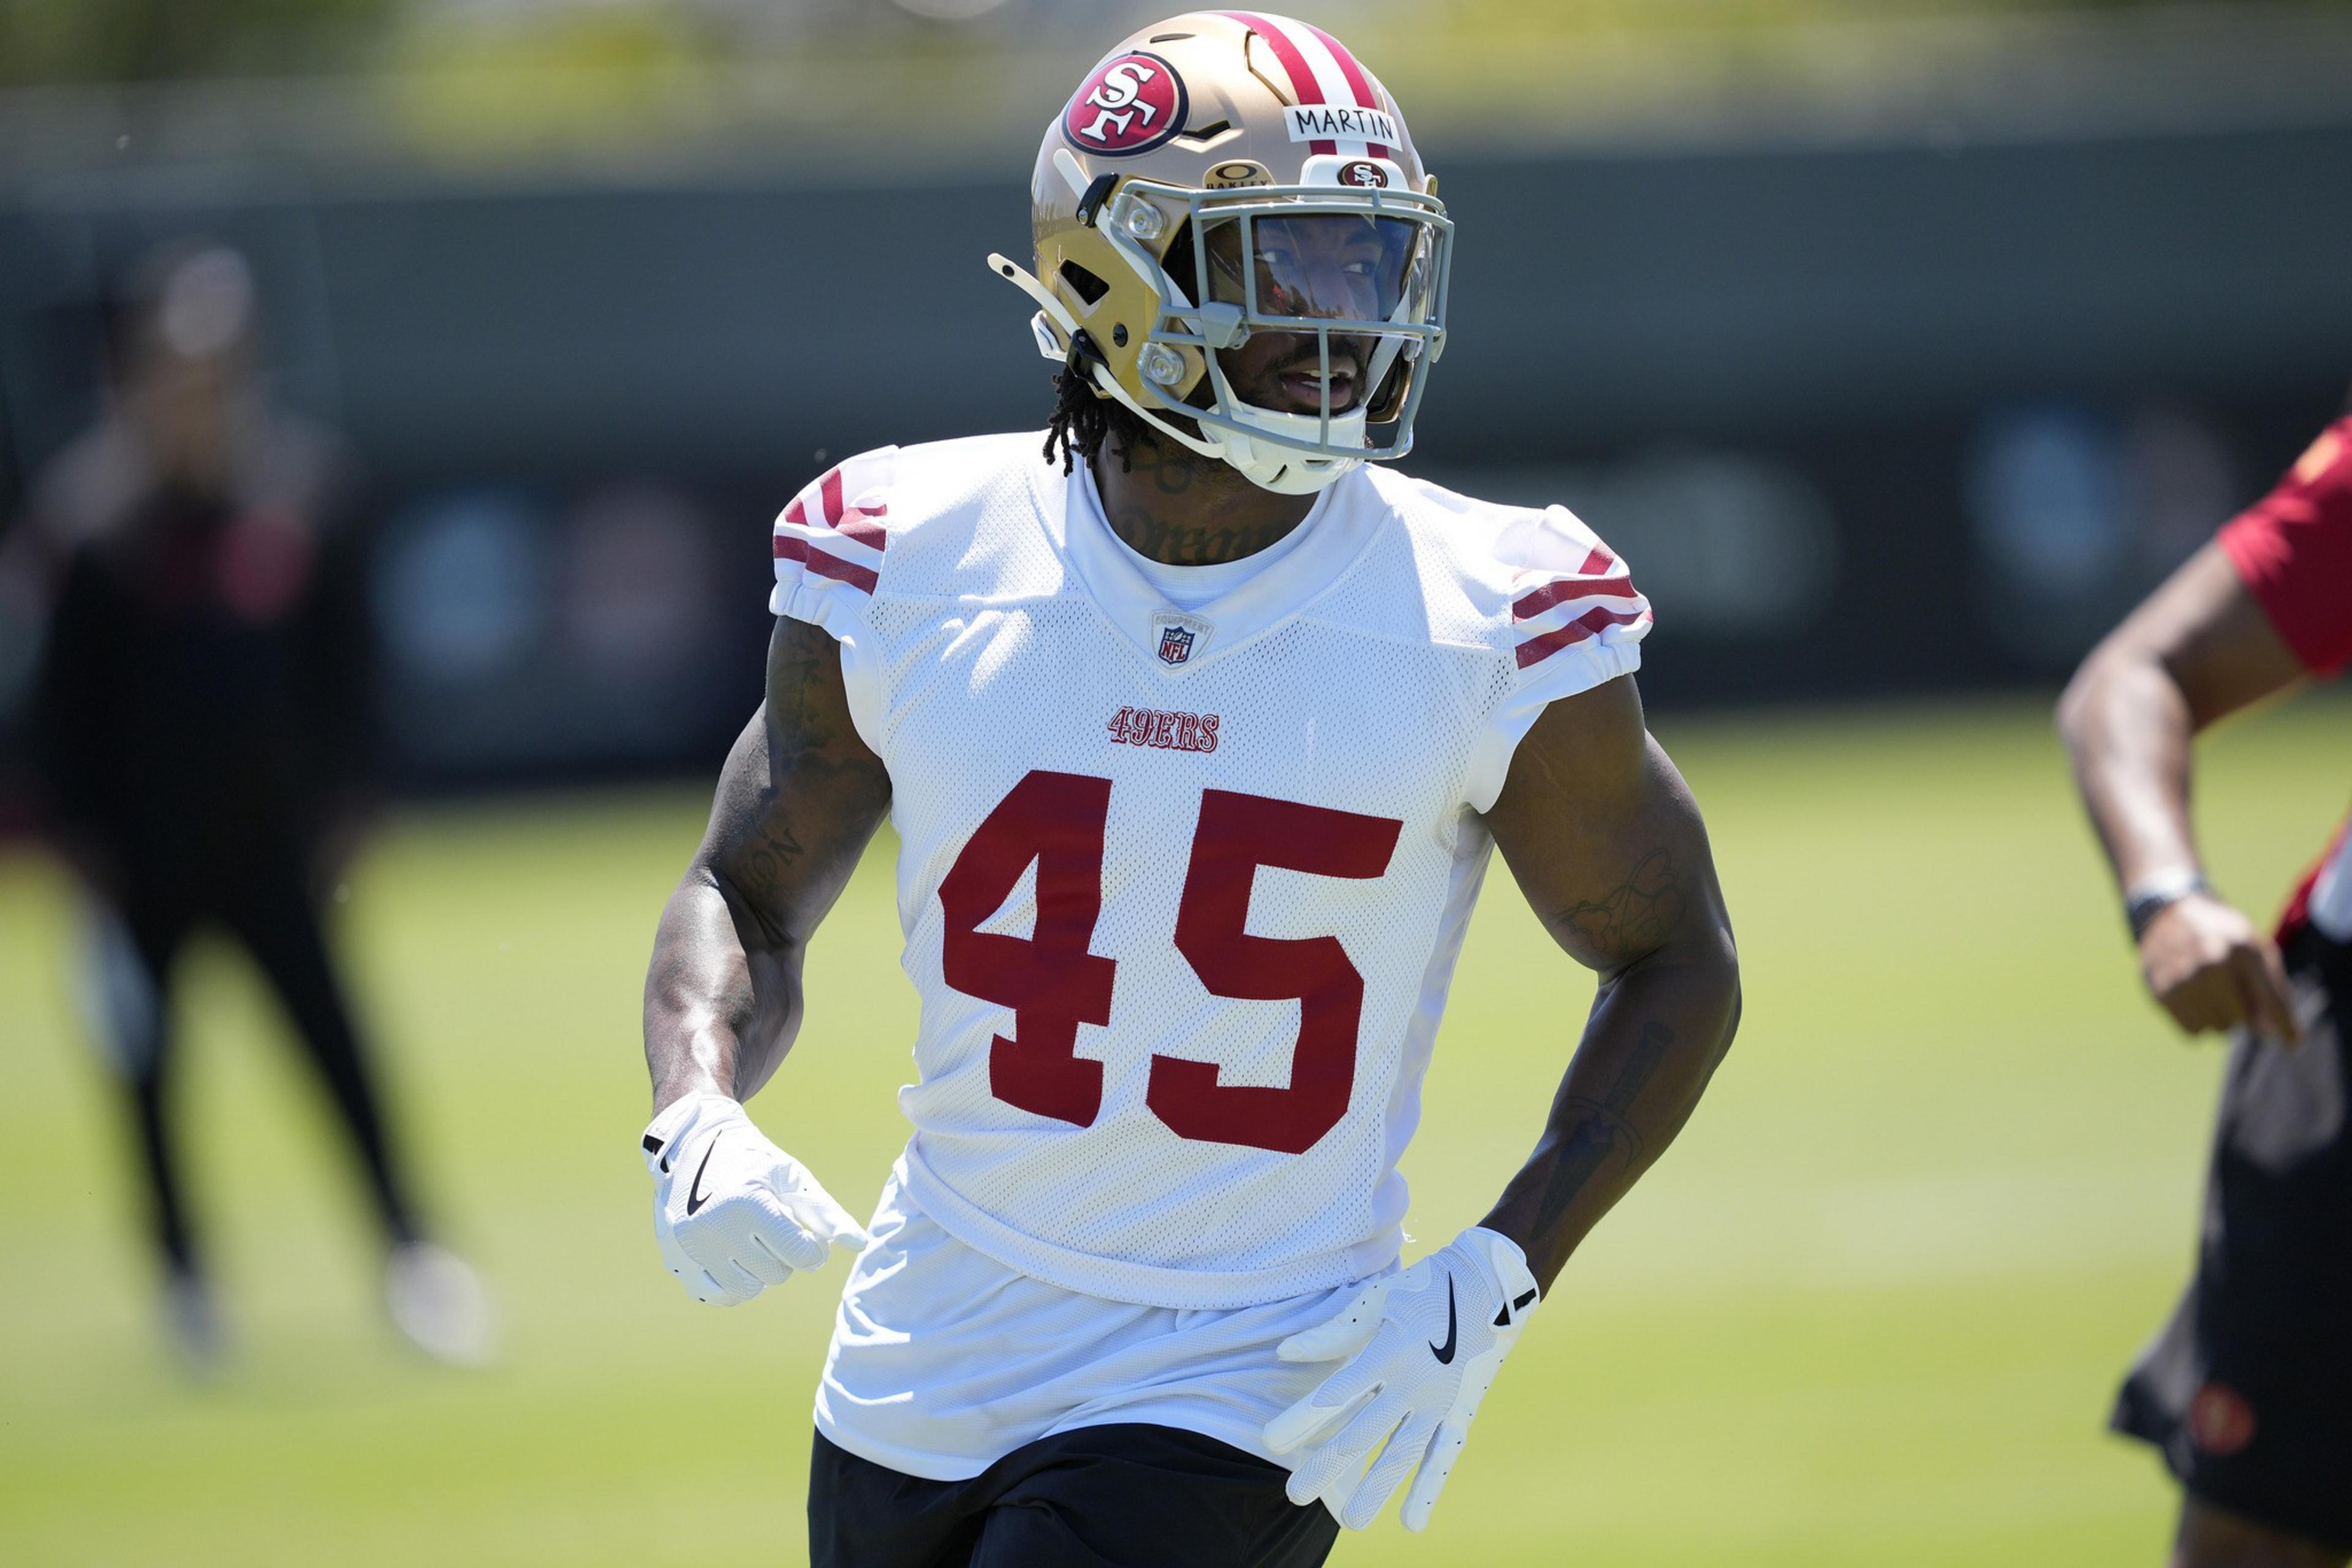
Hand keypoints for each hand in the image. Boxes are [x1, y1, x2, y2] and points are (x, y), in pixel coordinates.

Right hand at [641, 1094, 868, 1305]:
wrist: (693, 1146)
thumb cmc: (753, 1160)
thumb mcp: (792, 1178)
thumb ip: (826, 1213)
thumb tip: (860, 1244)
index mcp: (749, 1203)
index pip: (802, 1256)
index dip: (814, 1248)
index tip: (807, 1232)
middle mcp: (715, 1228)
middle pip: (776, 1275)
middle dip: (785, 1255)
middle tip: (776, 1229)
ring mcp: (691, 1247)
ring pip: (747, 1290)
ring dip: (759, 1271)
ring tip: (755, 1242)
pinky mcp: (676, 1259)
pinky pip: (716, 1295)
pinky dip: (732, 1283)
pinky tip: (735, 1257)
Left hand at [1264, 1227, 1539, 1530]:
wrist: (1491, 1284)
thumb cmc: (1424, 1288)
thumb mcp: (1377, 1302)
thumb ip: (1332, 1334)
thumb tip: (1285, 1353)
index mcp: (1388, 1351)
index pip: (1335, 1395)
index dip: (1302, 1420)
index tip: (1270, 1442)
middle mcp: (1414, 1383)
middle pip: (1362, 1433)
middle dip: (1326, 1466)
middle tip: (1295, 1494)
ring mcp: (1439, 1402)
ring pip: (1401, 1454)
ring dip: (1374, 1489)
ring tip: (1349, 1521)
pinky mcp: (1459, 1412)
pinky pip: (1442, 1456)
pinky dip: (1428, 1488)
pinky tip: (1412, 1522)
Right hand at [2139, 893, 2301, 1045]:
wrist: (2169, 915)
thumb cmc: (2224, 937)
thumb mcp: (2256, 951)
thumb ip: (2270, 990)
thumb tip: (2268, 1034)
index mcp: (2243, 949)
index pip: (2271, 1002)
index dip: (2286, 1027)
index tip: (2294, 1044)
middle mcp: (2211, 961)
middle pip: (2241, 1021)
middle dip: (2242, 1011)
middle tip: (2231, 990)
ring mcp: (2183, 976)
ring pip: (2216, 1028)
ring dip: (2218, 1017)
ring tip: (2208, 990)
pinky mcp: (2161, 991)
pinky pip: (2193, 1031)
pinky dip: (2197, 1020)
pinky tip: (2191, 996)